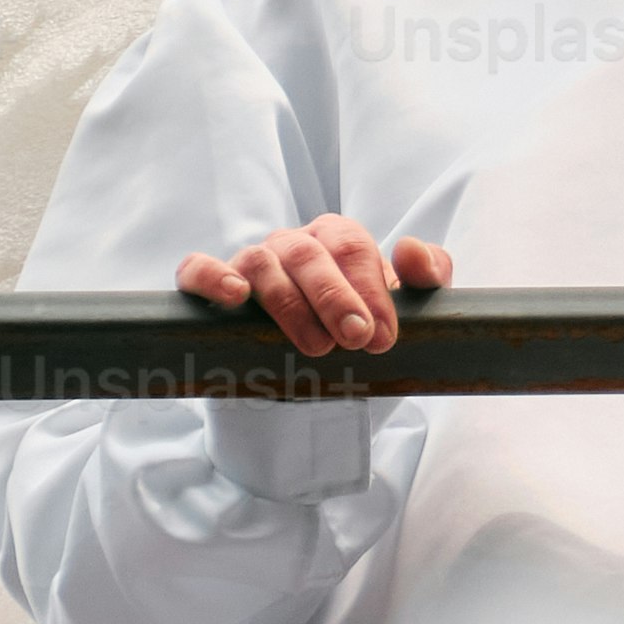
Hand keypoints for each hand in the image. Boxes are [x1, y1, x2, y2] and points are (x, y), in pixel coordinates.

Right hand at [177, 217, 447, 360]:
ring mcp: (248, 264)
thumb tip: (409, 247)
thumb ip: (426, 275)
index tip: (383, 336)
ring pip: (261, 264)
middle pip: (309, 253)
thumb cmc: (359, 336)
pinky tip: (235, 296)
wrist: (312, 383)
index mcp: (337, 240)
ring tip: (316, 347)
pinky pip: (197, 269)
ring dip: (289, 303)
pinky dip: (212, 276)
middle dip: (336, 297)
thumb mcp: (404, 309)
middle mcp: (292, 244)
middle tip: (357, 339)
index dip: (370, 290)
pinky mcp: (206, 290)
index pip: (353, 248)